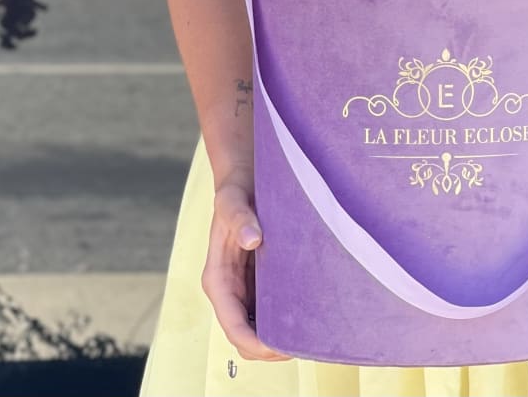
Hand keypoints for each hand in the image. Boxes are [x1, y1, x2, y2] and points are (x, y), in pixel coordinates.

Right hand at [201, 173, 291, 362]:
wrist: (243, 177)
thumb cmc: (236, 190)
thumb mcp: (233, 199)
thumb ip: (240, 217)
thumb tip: (253, 238)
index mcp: (218, 278)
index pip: (233, 326)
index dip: (255, 343)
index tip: (281, 347)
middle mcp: (230, 289)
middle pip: (246, 337)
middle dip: (270, 349)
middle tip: (305, 345)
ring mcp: (245, 288)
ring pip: (259, 329)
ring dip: (279, 339)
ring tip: (310, 336)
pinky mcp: (259, 281)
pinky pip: (270, 312)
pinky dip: (284, 322)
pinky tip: (307, 317)